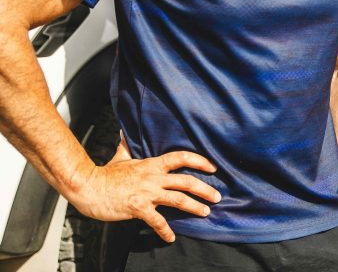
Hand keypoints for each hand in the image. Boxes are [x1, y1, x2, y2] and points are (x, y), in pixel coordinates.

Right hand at [67, 138, 221, 242]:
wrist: (87, 186)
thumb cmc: (103, 174)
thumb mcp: (119, 157)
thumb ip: (126, 146)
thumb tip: (125, 133)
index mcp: (151, 164)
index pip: (181, 158)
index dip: (199, 161)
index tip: (213, 168)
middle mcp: (153, 177)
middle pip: (186, 181)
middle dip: (205, 189)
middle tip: (217, 196)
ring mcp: (147, 193)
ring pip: (179, 199)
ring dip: (195, 207)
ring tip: (206, 212)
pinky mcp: (138, 208)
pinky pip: (157, 221)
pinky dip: (166, 231)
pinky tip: (171, 237)